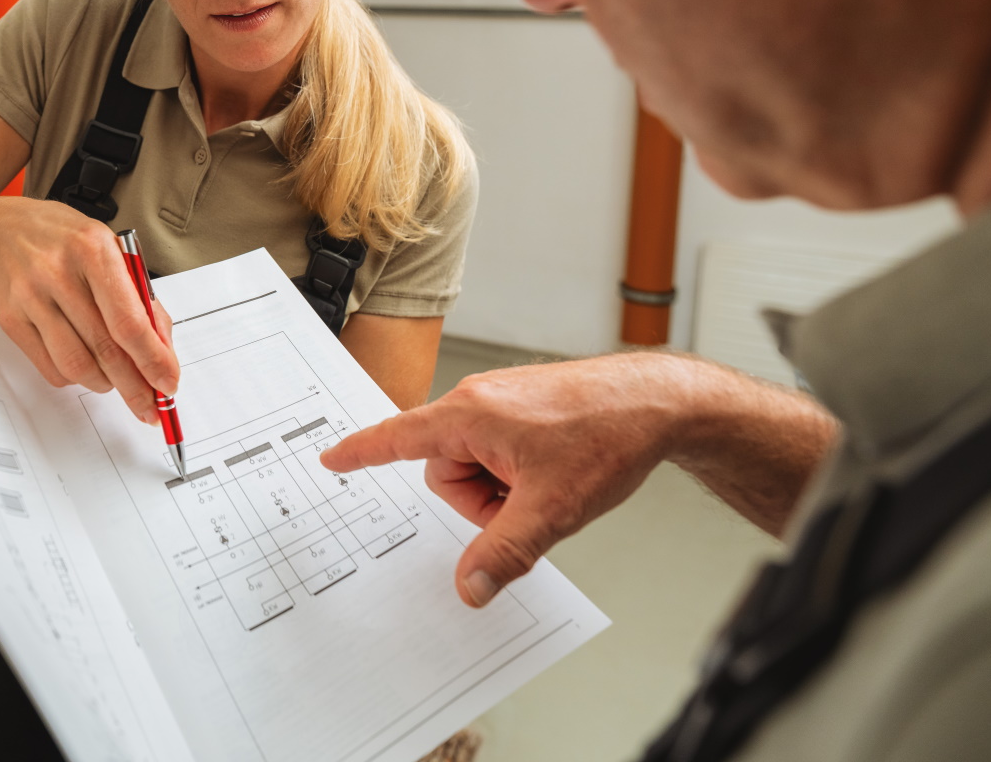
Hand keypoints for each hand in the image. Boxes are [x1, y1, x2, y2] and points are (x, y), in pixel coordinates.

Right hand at [0, 198, 177, 420]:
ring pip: (76, 366)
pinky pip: (51, 369)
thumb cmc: (66, 241)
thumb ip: (140, 299)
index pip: (128, 321)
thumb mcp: (111, 251)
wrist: (4, 230)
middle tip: (149, 405)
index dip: (152, 359)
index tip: (167, 383)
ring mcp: (30, 297)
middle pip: (105, 349)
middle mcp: (58, 273)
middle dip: (134, 386)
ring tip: (114, 379)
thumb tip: (162, 351)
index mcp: (93, 250)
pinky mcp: (11, 320)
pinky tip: (84, 364)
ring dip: (104, 383)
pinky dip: (75, 377)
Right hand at [320, 355, 702, 607]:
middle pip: (446, 471)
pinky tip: (555, 474)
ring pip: (475, 465)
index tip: (331, 459)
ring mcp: (502, 403)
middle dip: (480, 501)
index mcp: (470, 415)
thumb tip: (468, 588)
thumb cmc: (607, 435)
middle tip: (526, 504)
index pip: (397, 437)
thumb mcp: (553, 509)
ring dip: (502, 489)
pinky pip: (498, 452)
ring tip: (548, 486)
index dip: (361, 452)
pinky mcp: (523, 409)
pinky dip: (518, 474)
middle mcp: (479, 401)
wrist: (659, 402)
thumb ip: (504, 553)